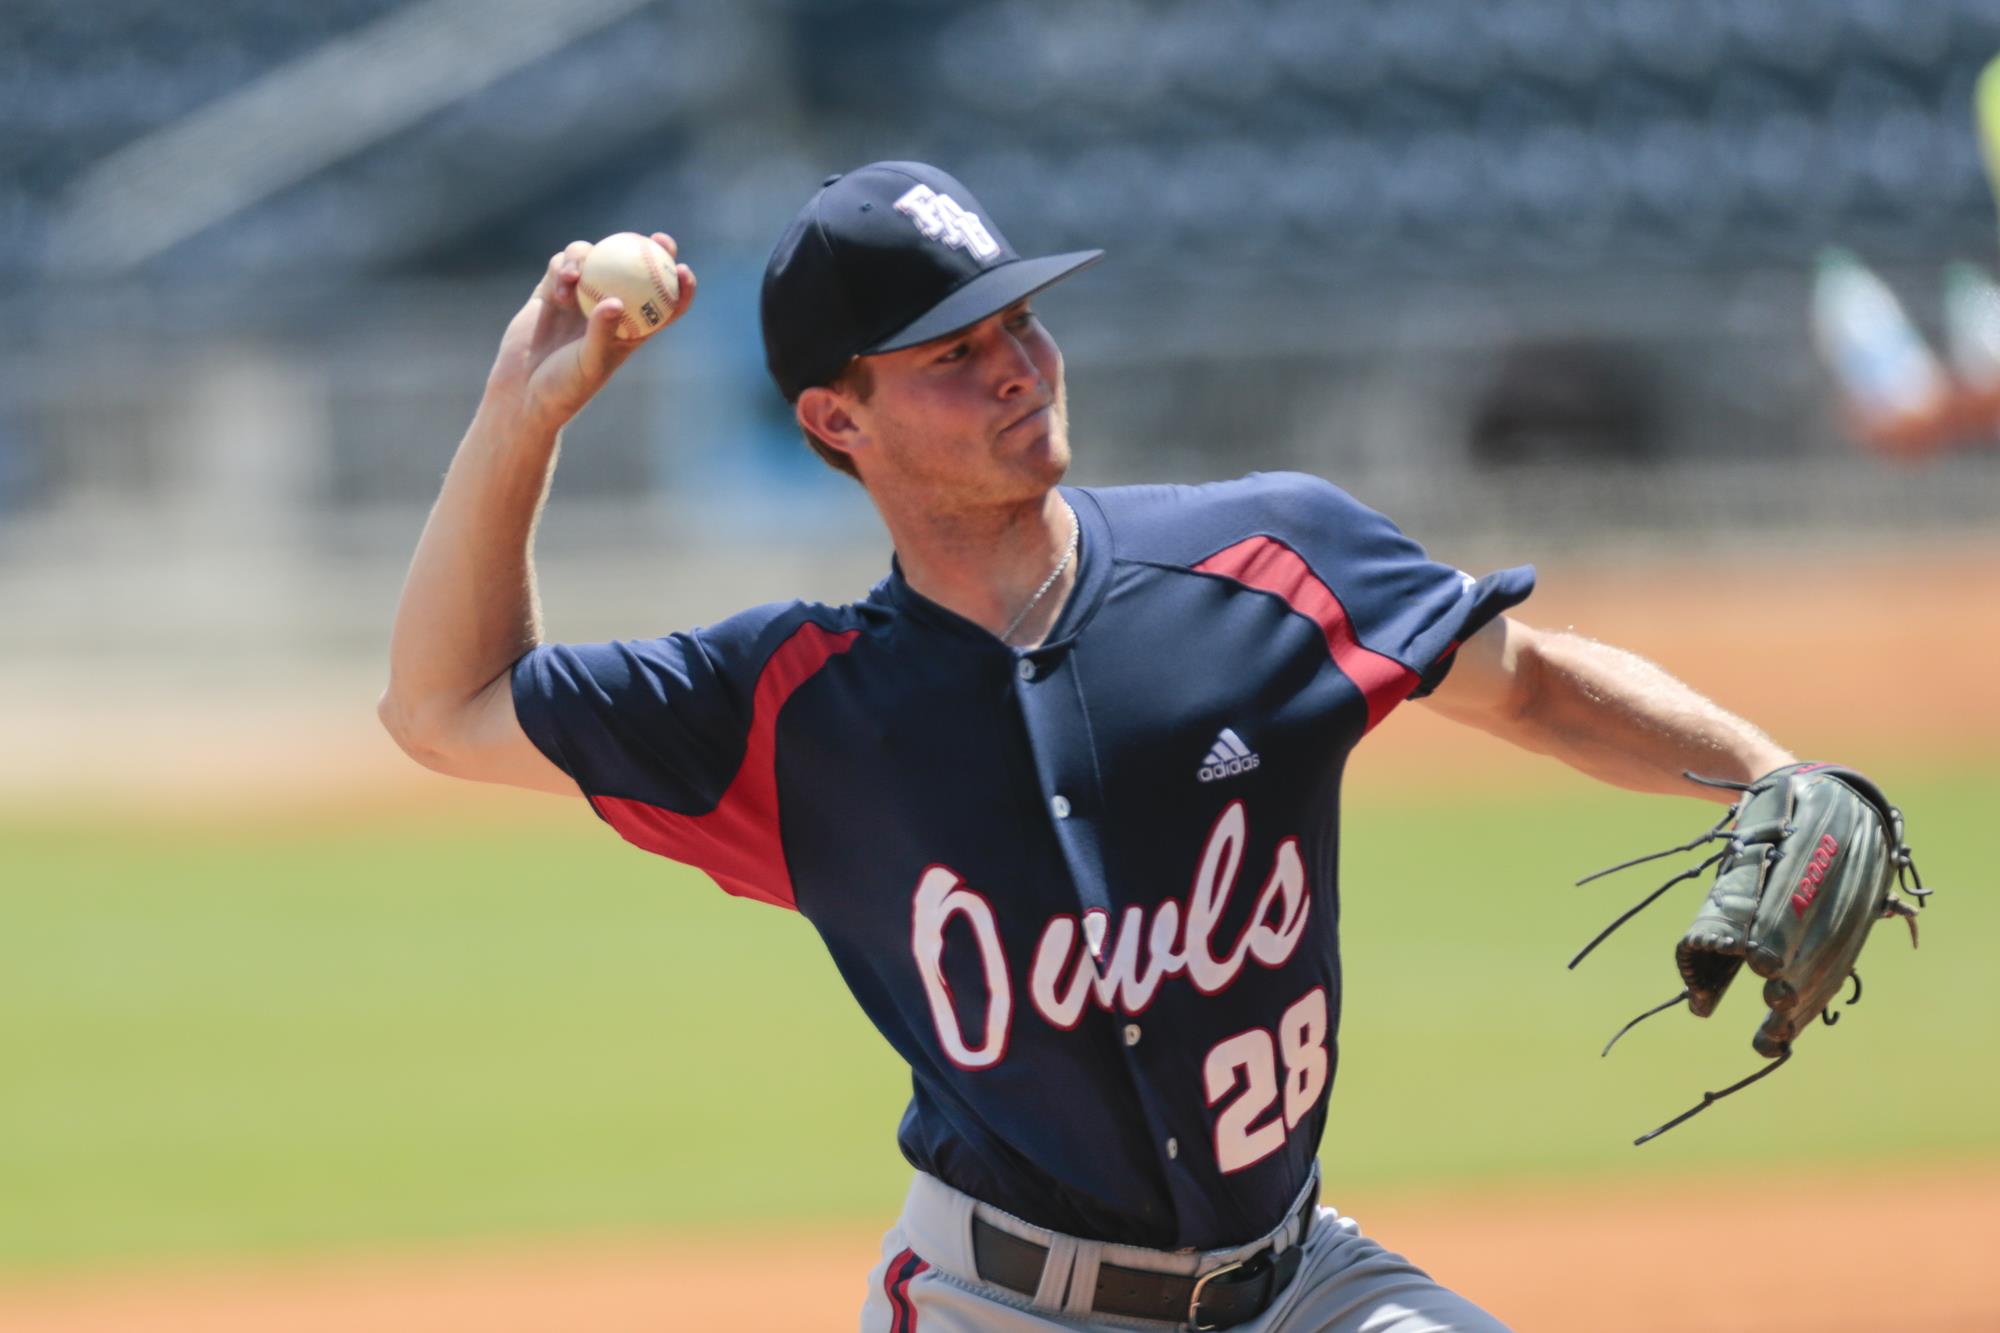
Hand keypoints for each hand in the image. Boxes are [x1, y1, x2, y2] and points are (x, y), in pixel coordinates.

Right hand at [482, 232, 697, 433]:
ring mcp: (579, 298)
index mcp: (630, 331)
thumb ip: (602, 332)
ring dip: (589, 257)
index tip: (684, 270)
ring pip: (595, 260)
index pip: (664, 305)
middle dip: (651, 249)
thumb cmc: (564, 387)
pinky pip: (561, 266)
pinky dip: (563, 267)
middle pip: (635, 271)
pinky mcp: (550, 292)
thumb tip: (615, 301)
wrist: (522, 391)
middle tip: (658, 238)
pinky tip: (561, 279)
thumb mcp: (589, 363)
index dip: (680, 286)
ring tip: (575, 275)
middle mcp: (608, 309)